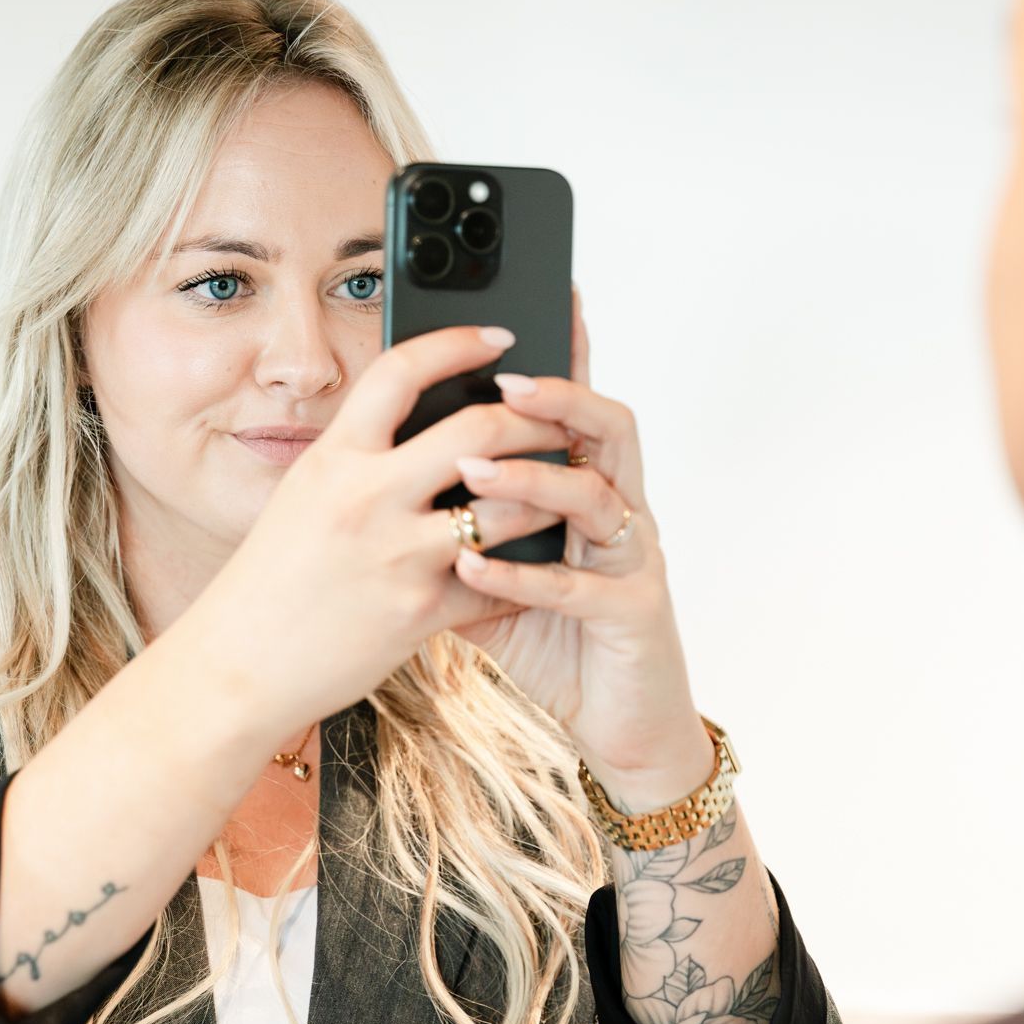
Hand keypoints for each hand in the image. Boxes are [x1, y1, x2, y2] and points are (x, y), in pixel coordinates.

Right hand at [190, 322, 576, 744]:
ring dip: (546, 494)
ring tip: (566, 488)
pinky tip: (538, 565)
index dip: (458, 343)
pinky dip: (523, 574)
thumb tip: (419, 423)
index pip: (402, 371)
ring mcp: (397, 557)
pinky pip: (497, 583)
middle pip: (478, 430)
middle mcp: (366, 498)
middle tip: (560, 416)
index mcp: (333, 459)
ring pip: (507, 507)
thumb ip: (359, 460)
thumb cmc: (271, 581)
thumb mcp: (303, 498)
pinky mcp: (421, 614)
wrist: (238, 666)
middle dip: (533, 418)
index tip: (498, 337)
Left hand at [444, 291, 712, 806]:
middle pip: (607, 427)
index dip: (566, 351)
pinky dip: (521, 575)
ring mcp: (632, 561)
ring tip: (471, 466)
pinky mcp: (633, 615)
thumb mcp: (496, 579)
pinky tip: (471, 567)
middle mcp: (622, 514)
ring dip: (532, 478)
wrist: (624, 726)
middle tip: (501, 377)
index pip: (578, 408)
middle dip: (557, 396)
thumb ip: (459, 530)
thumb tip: (391, 489)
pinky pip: (577, 587)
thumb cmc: (561, 645)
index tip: (542, 297)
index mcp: (590, 493)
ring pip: (597, 495)